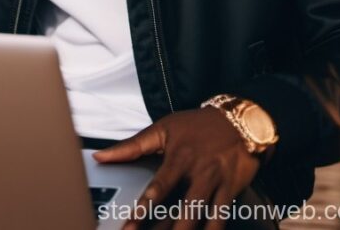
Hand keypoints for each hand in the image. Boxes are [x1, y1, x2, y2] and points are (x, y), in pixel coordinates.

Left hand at [93, 108, 261, 229]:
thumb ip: (131, 146)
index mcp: (177, 158)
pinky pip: (222, 216)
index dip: (144, 207)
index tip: (131, 224)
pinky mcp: (231, 190)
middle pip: (182, 207)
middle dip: (166, 228)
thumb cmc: (196, 125)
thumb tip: (100, 155)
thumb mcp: (162, 129)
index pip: (158, 187)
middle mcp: (197, 173)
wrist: (239, 120)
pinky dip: (212, 229)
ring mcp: (215, 183)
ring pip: (201, 214)